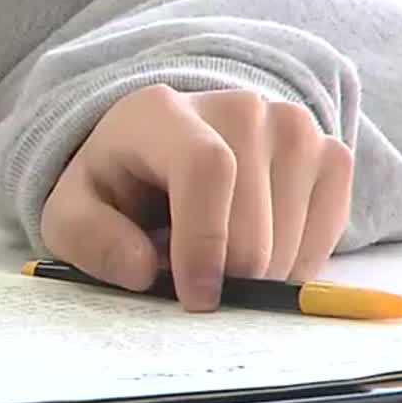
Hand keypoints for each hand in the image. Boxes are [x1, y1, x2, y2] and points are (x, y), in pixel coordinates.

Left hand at [39, 87, 353, 309]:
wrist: (163, 158)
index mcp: (162, 113)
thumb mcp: (72, 214)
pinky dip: (297, 262)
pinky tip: (262, 253)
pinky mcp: (329, 152)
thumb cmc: (117, 190)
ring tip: (220, 259)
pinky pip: (328, 228)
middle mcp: (239, 106)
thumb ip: (88, 238)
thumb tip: (142, 269)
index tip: (196, 297)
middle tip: (197, 286)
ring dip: (260, 273)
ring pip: (294, 232)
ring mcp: (292, 125)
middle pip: (254, 218)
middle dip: (229, 277)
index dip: (206, 241)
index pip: (207, 168)